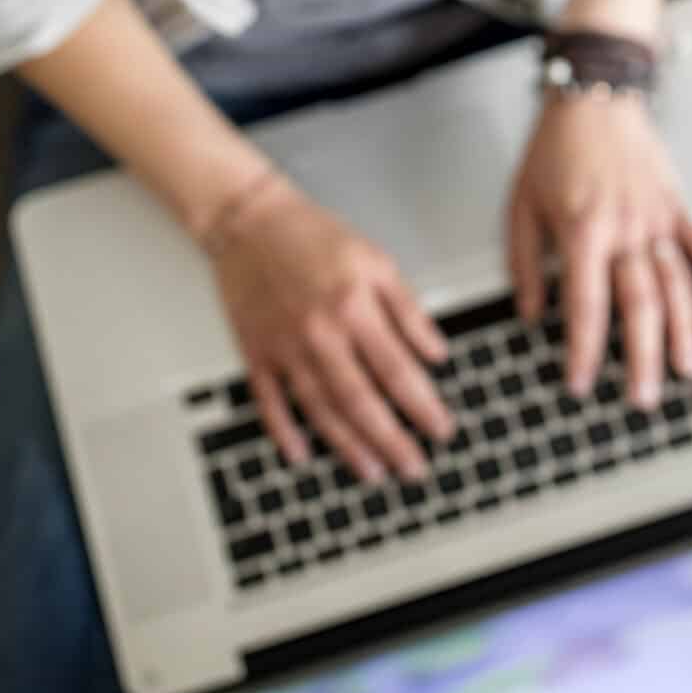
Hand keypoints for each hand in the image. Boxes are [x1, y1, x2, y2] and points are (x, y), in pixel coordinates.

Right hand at [196, 172, 455, 484]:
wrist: (250, 221)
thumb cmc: (313, 236)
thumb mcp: (376, 261)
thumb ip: (408, 310)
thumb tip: (437, 353)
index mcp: (354, 307)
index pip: (398, 371)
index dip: (423, 407)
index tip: (441, 430)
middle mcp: (320, 333)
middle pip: (361, 401)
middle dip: (392, 440)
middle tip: (414, 468)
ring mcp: (284, 347)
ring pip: (320, 409)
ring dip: (349, 445)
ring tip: (373, 471)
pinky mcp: (255, 352)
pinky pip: (269, 401)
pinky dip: (284, 431)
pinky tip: (301, 454)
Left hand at [504, 88, 691, 407]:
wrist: (594, 95)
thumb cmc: (553, 149)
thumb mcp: (521, 205)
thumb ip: (527, 263)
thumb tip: (530, 313)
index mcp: (582, 231)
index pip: (585, 305)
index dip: (583, 350)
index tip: (579, 384)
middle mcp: (625, 228)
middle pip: (639, 304)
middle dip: (641, 357)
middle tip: (642, 398)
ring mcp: (656, 217)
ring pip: (676, 283)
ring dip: (683, 330)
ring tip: (687, 369)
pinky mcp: (676, 204)